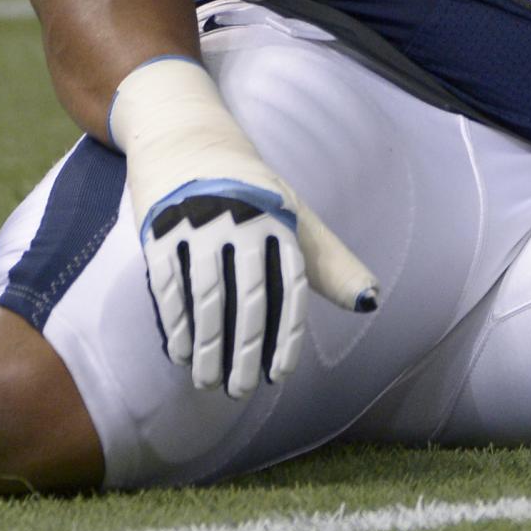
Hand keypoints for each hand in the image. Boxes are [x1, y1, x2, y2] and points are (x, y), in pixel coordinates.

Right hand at [106, 56, 379, 396]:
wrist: (186, 138)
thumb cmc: (250, 188)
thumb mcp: (294, 215)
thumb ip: (330, 262)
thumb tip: (370, 303)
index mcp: (278, 219)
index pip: (289, 287)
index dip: (286, 334)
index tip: (279, 375)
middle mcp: (241, 220)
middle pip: (247, 297)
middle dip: (244, 351)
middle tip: (241, 391)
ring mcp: (198, 223)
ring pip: (206, 297)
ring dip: (207, 346)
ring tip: (209, 383)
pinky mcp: (159, 227)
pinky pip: (169, 284)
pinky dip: (176, 322)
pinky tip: (180, 353)